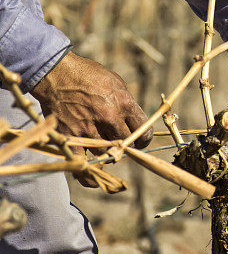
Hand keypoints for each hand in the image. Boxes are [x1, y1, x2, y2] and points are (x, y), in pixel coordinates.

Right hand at [31, 52, 152, 184]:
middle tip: (121, 143)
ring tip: (102, 144)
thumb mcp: (115, 82)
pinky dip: (88, 174)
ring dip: (106, 151)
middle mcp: (110, 118)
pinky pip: (82, 163)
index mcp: (124, 103)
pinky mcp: (72, 137)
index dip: (144, 138)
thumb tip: (133, 120)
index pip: (144, 130)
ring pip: (107, 152)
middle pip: (127, 143)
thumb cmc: (87, 74)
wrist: (56, 73)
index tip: (140, 140)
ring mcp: (90, 129)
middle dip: (126, 145)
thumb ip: (126, 102)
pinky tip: (93, 179)